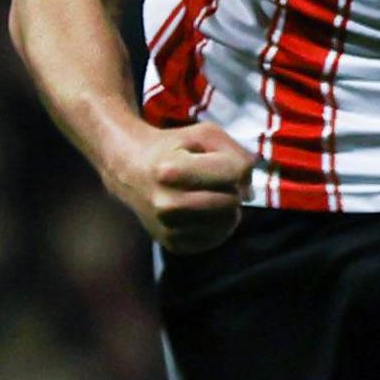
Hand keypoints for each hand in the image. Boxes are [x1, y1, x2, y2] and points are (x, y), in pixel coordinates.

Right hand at [104, 122, 252, 252]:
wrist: (130, 169)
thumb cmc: (173, 147)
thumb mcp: (205, 135)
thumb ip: (237, 154)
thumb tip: (249, 193)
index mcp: (171, 171)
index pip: (236, 172)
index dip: (240, 166)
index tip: (225, 162)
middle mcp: (167, 204)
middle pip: (232, 201)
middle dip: (231, 188)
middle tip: (212, 180)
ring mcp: (168, 228)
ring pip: (228, 222)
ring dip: (226, 208)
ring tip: (206, 194)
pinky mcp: (171, 244)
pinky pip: (216, 239)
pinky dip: (217, 225)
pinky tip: (202, 212)